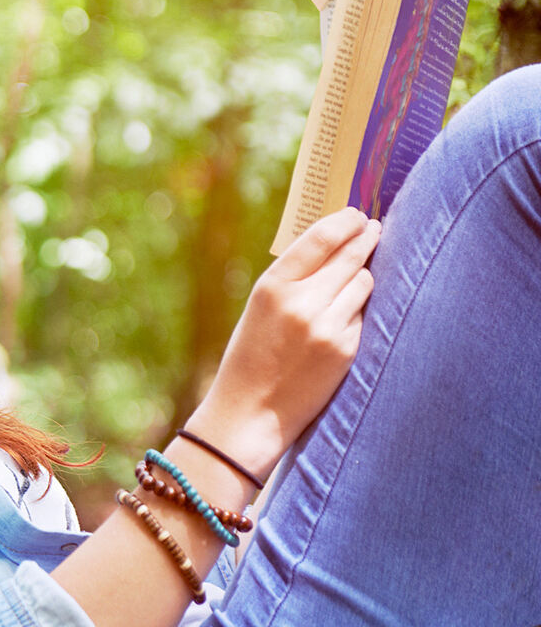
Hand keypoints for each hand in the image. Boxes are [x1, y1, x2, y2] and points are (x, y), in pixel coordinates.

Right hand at [187, 207, 379, 479]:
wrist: (251, 411)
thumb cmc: (252, 356)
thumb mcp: (259, 308)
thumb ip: (292, 277)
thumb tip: (334, 242)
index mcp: (272, 286)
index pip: (321, 238)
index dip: (345, 222)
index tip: (358, 215)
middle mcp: (301, 302)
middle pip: (350, 255)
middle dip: (366, 238)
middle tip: (374, 228)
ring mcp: (326, 326)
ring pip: (363, 282)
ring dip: (362, 277)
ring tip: (352, 281)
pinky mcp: (345, 349)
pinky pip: (362, 316)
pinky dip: (356, 314)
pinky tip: (342, 322)